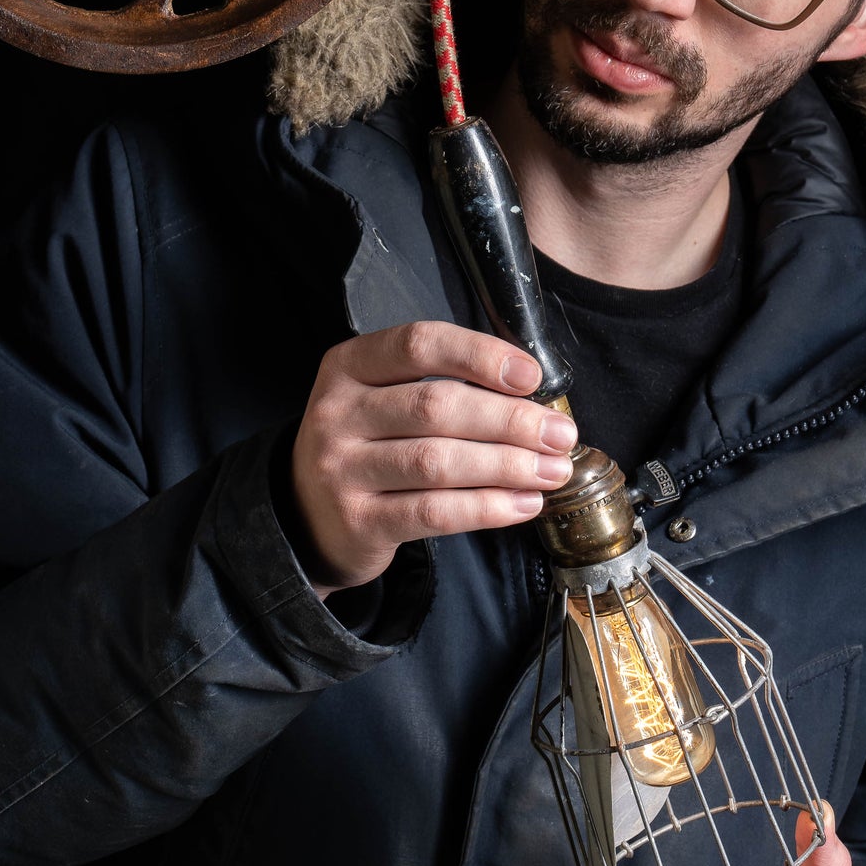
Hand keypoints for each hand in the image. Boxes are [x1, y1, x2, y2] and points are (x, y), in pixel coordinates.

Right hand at [288, 320, 576, 592]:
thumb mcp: (379, 396)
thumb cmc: (364, 444)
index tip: (531, 375)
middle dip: (510, 420)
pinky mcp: (359, 520)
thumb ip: (438, 384)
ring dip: (508, 466)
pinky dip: (487, 508)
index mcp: (348, 366)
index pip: (418, 344)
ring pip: (439, 462)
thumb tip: (529, 393)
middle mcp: (338, 412)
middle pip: (436, 406)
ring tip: (552, 469)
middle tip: (560, 433)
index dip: (479, 355)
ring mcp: (342, 469)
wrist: (305, 514)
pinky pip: (434, 513)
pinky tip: (523, 504)